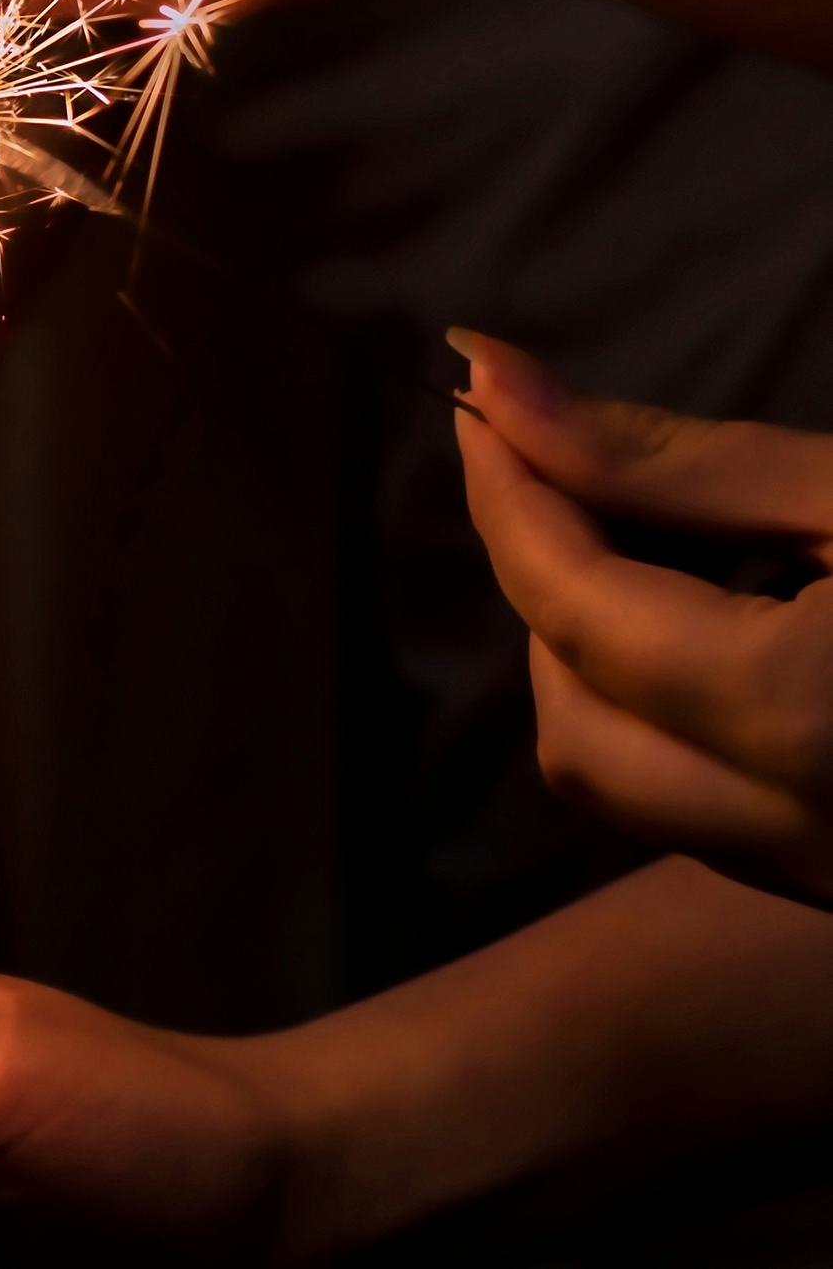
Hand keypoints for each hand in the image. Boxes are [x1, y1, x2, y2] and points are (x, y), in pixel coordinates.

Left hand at [451, 330, 832, 902]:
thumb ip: (677, 465)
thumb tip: (493, 386)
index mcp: (803, 720)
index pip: (578, 609)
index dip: (511, 497)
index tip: (476, 402)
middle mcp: (801, 836)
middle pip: (573, 724)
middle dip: (554, 597)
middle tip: (583, 475)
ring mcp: (829, 887)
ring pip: (626, 789)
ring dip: (604, 672)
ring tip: (680, 551)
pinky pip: (708, 821)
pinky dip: (675, 726)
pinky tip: (736, 630)